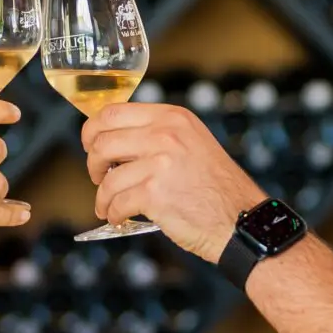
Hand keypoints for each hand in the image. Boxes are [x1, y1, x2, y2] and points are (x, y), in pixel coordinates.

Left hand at [81, 102, 265, 261]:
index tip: (90, 145)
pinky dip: (112, 214)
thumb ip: (157, 135)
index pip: (113, 112)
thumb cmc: (216, 188)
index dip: (92, 130)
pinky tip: (119, 218)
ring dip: (102, 197)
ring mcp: (160, 163)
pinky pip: (116, 203)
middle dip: (93, 164)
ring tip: (108, 207)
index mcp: (173, 118)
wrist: (242, 220)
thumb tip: (113, 141)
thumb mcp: (192, 143)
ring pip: (107, 178)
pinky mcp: (155, 194)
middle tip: (99, 177)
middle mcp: (166, 134)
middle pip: (102, 142)